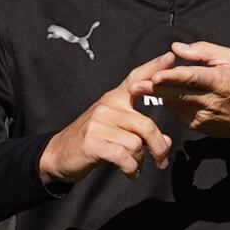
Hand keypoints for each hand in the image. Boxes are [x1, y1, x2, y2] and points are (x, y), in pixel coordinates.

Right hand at [36, 61, 174, 185]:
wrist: (59, 153)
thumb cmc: (93, 140)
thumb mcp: (117, 130)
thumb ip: (141, 131)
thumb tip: (165, 142)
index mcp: (114, 99)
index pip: (135, 78)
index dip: (153, 67)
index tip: (170, 56)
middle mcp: (107, 107)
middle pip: (146, 125)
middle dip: (158, 148)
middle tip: (161, 161)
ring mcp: (98, 124)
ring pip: (136, 144)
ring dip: (140, 161)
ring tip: (134, 166)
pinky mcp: (92, 142)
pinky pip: (124, 157)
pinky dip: (131, 169)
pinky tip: (130, 173)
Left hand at [146, 38, 229, 150]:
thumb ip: (205, 51)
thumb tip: (177, 48)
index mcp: (221, 82)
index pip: (192, 78)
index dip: (172, 77)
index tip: (155, 76)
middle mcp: (210, 101)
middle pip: (177, 93)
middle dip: (153, 89)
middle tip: (133, 85)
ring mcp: (203, 117)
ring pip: (174, 103)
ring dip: (157, 94)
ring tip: (141, 85)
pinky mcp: (197, 126)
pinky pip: (177, 111)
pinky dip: (169, 100)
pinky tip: (164, 92)